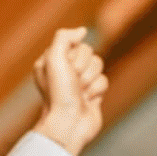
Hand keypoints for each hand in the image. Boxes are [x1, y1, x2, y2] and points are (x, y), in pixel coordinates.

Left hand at [32, 27, 107, 155]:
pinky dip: (97, 90)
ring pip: (99, 65)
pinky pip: (104, 80)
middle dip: (84, 68)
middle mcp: (65, 69)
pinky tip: (88, 100)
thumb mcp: (54, 58)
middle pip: (89, 52)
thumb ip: (65, 37)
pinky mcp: (92, 93)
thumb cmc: (58, 93)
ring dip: (91, 80)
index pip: (75, 43)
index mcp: (52, 60)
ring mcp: (79, 81)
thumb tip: (82, 31)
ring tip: (80, 93)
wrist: (69, 124)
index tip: (66, 70)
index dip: (74, 56)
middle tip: (73, 83)